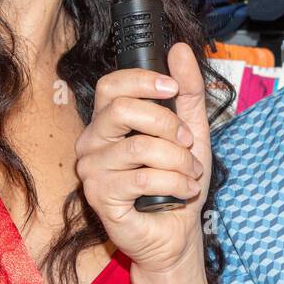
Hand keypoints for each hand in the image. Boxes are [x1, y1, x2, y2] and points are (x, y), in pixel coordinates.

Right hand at [75, 42, 211, 274]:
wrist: (177, 234)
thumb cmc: (178, 182)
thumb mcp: (192, 131)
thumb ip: (188, 91)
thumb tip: (180, 49)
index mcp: (108, 122)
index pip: (110, 85)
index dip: (142, 80)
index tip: (172, 88)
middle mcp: (91, 142)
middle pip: (122, 110)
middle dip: (167, 124)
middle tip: (188, 141)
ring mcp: (91, 170)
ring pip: (139, 148)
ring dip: (178, 160)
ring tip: (191, 173)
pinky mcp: (99, 197)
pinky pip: (141, 178)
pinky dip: (174, 182)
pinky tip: (185, 191)